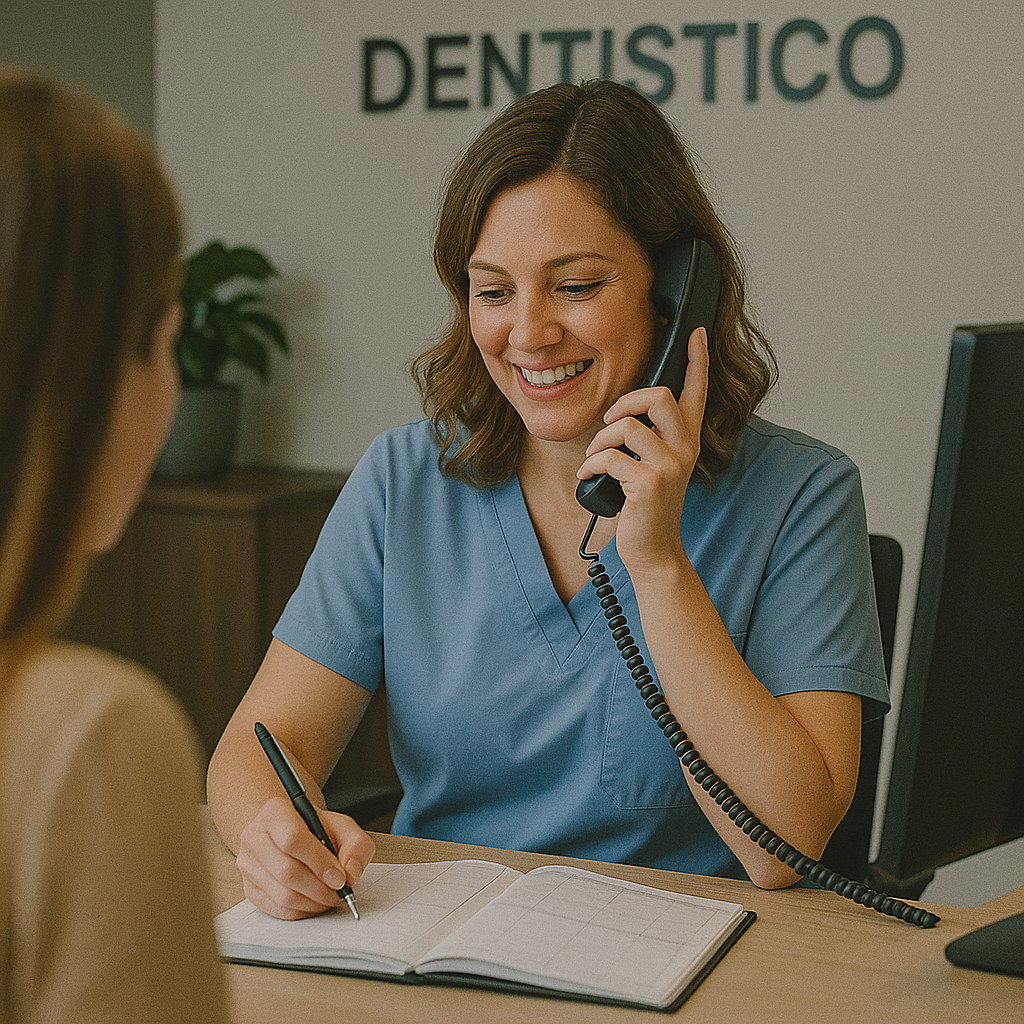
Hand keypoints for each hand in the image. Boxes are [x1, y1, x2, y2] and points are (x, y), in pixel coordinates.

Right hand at [236, 796, 375, 919]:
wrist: (289, 833)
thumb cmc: (315, 830)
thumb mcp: (343, 827)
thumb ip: (356, 845)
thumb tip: (350, 873)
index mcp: (274, 811)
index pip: (292, 839)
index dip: (319, 862)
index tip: (339, 877)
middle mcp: (254, 836)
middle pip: (287, 871)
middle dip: (320, 888)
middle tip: (340, 892)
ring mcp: (248, 865)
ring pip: (282, 894)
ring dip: (314, 902)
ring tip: (331, 896)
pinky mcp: (249, 889)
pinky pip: (278, 910)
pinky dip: (303, 911)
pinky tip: (316, 901)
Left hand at [576, 326, 708, 567]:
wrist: (652, 549)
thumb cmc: (645, 507)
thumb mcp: (652, 466)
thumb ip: (648, 438)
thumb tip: (622, 412)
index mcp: (686, 440)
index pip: (697, 392)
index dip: (697, 360)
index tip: (696, 333)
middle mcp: (685, 448)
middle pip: (659, 396)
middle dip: (624, 402)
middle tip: (610, 422)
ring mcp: (670, 466)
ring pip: (627, 425)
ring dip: (600, 441)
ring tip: (595, 460)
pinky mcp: (651, 483)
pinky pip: (610, 457)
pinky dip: (591, 466)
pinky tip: (588, 478)